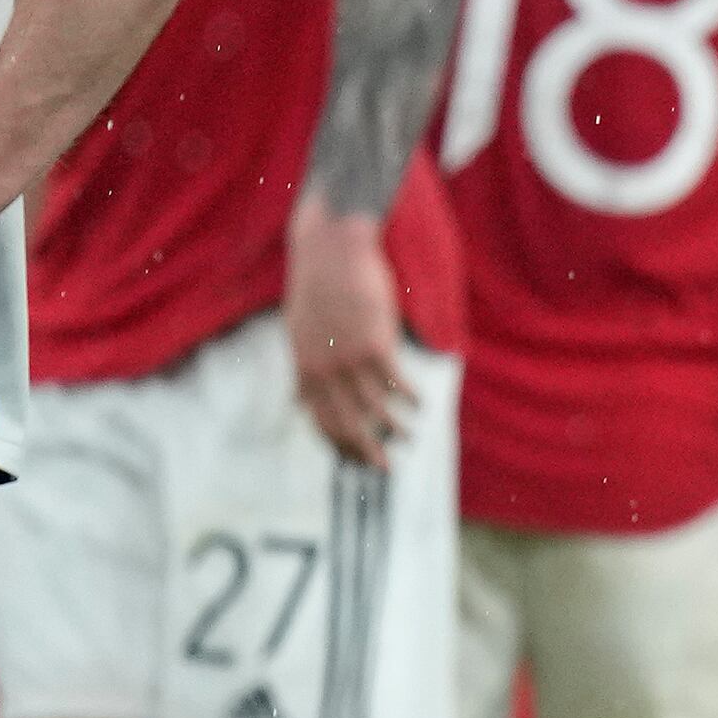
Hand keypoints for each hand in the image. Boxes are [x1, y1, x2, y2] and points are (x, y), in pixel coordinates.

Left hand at [281, 207, 417, 467]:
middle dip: (365, 450)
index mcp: (304, 367)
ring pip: (374, 408)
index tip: (354, 459)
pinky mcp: (375, 345)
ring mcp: (349, 359)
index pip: (320, 420)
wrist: (333, 250)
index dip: (338, 445)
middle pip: (346, 423)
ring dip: (394, 428)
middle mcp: (324, 369)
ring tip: (410, 438)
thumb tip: (297, 403)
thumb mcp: (296, 332)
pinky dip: (410, 398)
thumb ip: (302, 371)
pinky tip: (421, 405)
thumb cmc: (317, 287)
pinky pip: (395, 382)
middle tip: (383, 467)